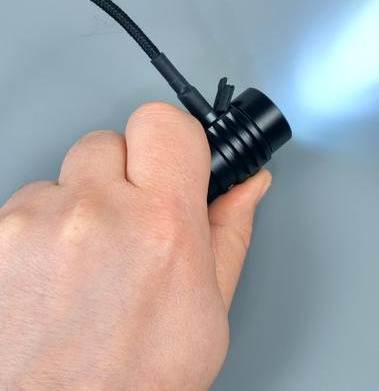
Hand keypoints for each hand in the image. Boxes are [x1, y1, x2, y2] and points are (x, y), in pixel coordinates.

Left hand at [0, 103, 270, 388]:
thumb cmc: (132, 383)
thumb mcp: (209, 311)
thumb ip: (229, 233)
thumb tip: (247, 187)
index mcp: (162, 226)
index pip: (166, 122)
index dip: (172, 140)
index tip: (173, 162)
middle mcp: (95, 214)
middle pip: (108, 142)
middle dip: (122, 175)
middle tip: (129, 226)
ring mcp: (34, 225)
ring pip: (60, 178)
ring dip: (75, 209)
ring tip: (84, 269)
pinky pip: (20, 210)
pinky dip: (36, 236)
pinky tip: (50, 281)